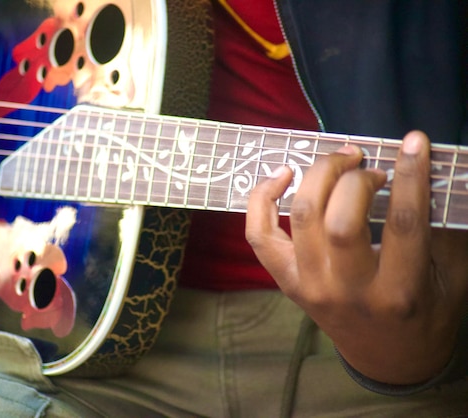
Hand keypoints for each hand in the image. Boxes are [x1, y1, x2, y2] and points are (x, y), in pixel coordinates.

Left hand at [246, 130, 467, 384]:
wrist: (388, 358)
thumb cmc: (424, 313)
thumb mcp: (451, 276)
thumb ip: (443, 228)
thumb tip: (428, 172)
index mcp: (399, 291)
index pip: (403, 224)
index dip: (409, 176)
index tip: (413, 142)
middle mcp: (348, 291)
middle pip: (340, 220)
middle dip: (354, 177)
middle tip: (367, 164)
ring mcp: (311, 287)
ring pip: (301, 218)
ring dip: (317, 176)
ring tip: (338, 161)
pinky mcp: (287, 283)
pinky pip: (259, 235)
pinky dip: (262, 199)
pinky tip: (282, 175)